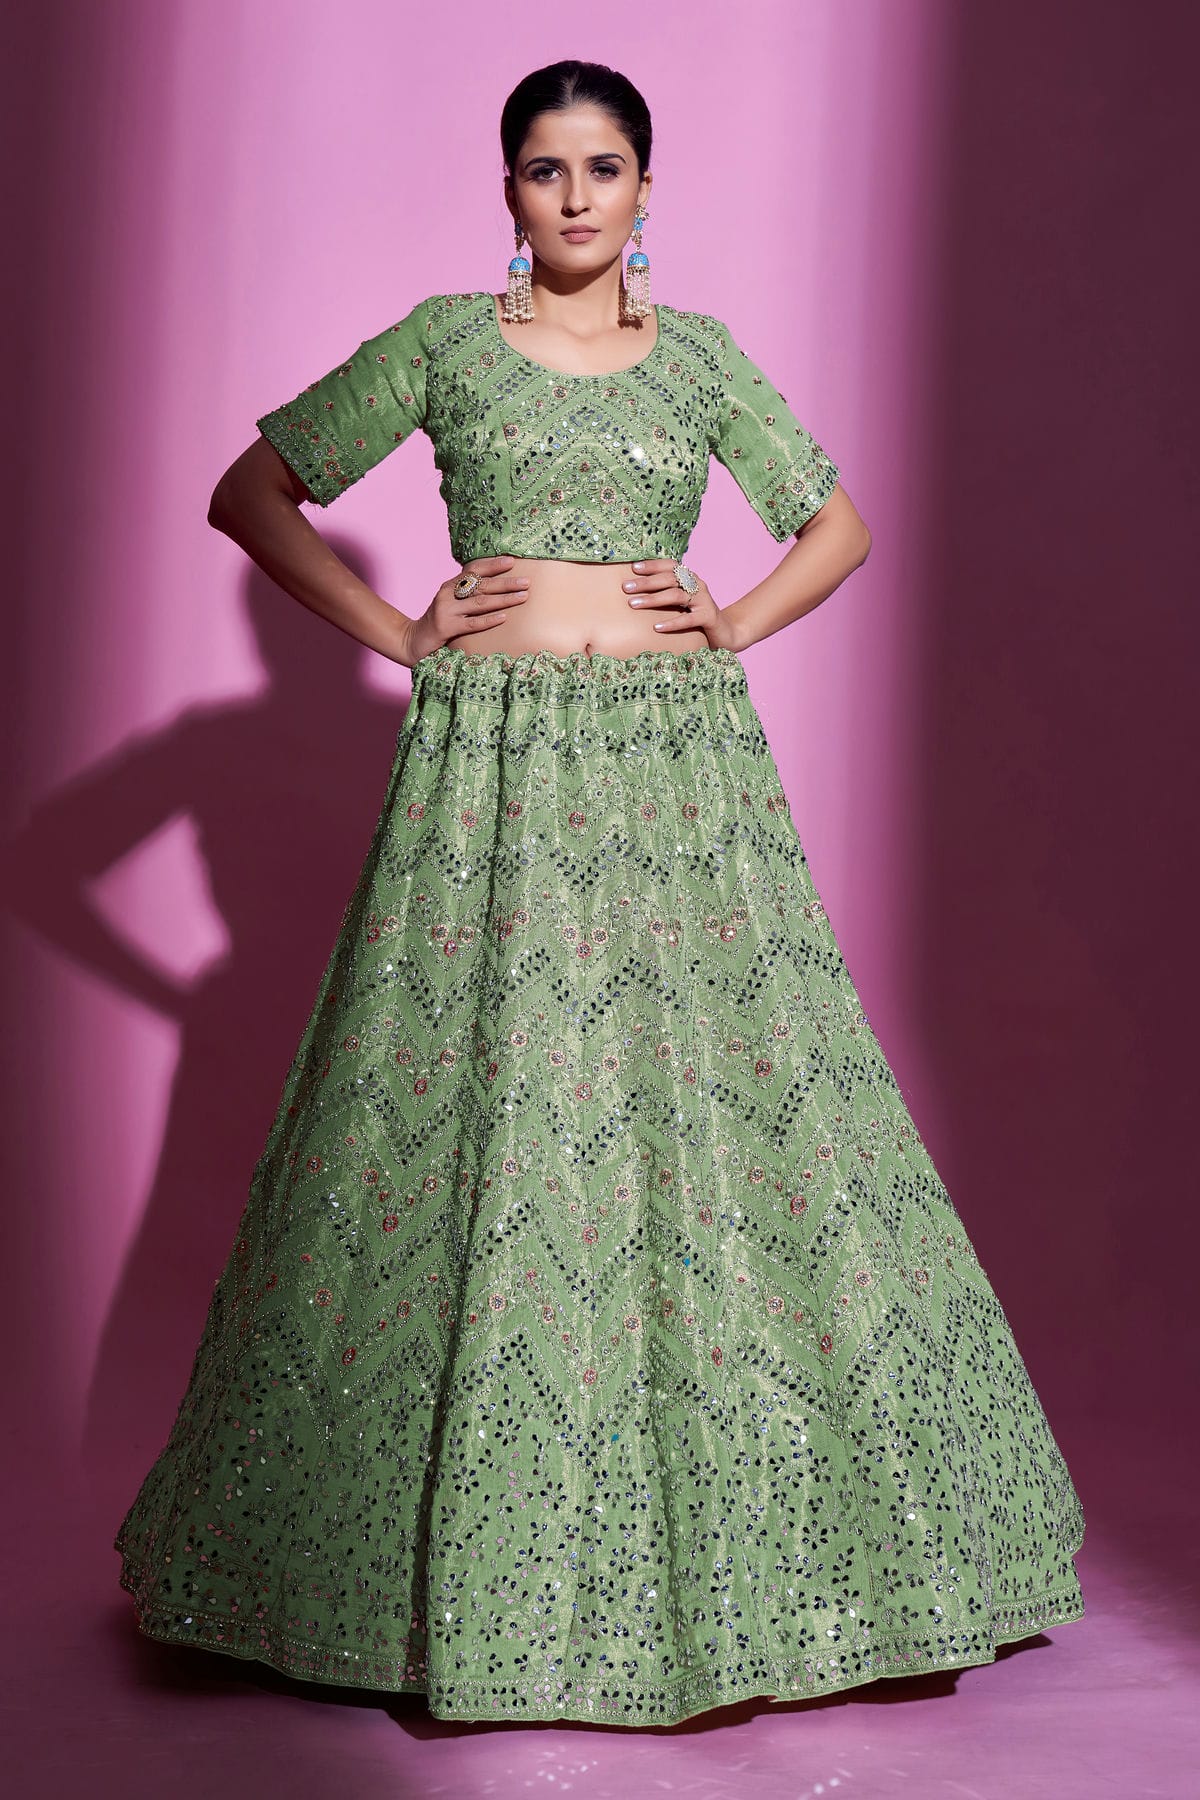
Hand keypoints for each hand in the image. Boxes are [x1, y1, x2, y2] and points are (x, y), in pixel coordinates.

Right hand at [395, 556, 530, 667]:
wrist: (413, 640)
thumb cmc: (439, 621)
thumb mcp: (451, 603)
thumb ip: (467, 594)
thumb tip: (497, 587)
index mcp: (450, 585)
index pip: (473, 569)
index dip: (492, 564)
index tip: (512, 561)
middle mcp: (447, 593)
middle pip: (481, 585)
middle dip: (506, 582)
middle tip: (527, 582)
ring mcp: (446, 610)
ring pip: (480, 602)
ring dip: (504, 599)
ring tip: (523, 597)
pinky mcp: (446, 628)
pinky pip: (472, 623)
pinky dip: (489, 620)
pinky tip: (504, 617)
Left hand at [621, 558, 737, 649]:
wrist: (727, 632)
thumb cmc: (697, 616)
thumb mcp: (682, 602)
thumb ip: (666, 594)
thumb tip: (634, 592)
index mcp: (690, 578)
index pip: (670, 565)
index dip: (652, 565)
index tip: (633, 568)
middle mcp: (697, 585)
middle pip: (669, 579)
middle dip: (646, 582)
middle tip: (626, 587)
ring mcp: (704, 600)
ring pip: (676, 596)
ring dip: (653, 599)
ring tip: (633, 604)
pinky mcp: (709, 617)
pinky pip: (688, 619)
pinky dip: (672, 622)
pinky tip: (656, 627)